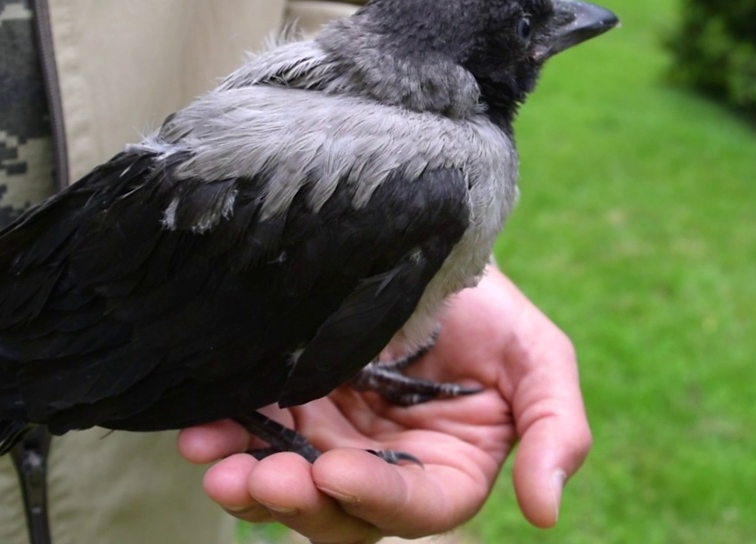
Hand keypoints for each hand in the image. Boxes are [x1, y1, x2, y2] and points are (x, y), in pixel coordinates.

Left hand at [176, 266, 591, 542]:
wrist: (430, 242)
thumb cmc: (493, 305)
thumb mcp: (539, 358)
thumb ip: (554, 431)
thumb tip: (546, 513)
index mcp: (450, 470)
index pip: (416, 506)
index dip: (375, 496)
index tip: (332, 469)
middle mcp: (386, 469)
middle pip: (341, 511)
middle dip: (297, 500)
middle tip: (259, 475)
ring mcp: (332, 439)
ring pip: (287, 484)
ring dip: (249, 481)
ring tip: (214, 458)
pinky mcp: (289, 406)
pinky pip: (253, 435)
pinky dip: (226, 438)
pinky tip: (201, 430)